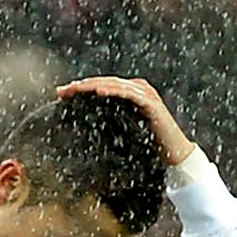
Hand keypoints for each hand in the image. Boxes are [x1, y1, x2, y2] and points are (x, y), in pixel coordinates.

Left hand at [58, 75, 197, 166]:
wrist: (175, 155)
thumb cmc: (150, 145)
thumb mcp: (124, 130)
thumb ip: (110, 121)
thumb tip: (85, 125)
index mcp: (132, 92)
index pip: (103, 85)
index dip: (81, 88)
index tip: (61, 94)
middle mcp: (139, 88)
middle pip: (105, 81)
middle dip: (82, 85)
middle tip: (63, 90)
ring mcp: (146, 93)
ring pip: (114, 84)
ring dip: (93, 85)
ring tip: (76, 89)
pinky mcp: (150, 103)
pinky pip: (128, 93)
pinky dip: (113, 91)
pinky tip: (98, 92)